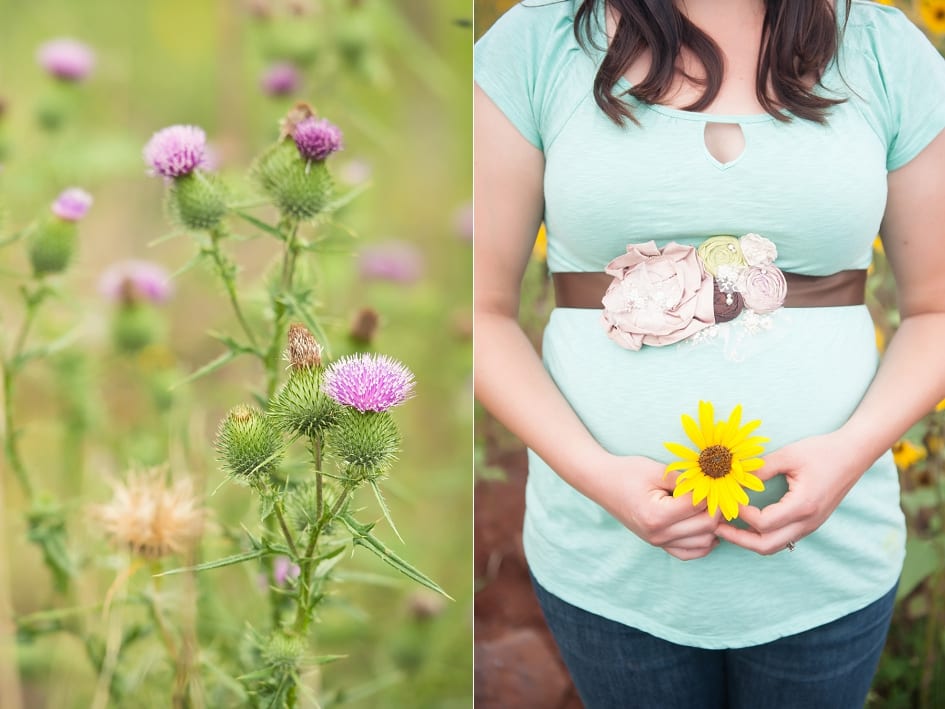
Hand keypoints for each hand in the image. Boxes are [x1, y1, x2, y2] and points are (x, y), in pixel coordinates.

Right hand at [593, 454, 721, 560]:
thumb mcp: (657, 471)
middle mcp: (658, 535)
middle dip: (716, 508)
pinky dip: (703, 541)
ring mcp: (658, 542)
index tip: (714, 480)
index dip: (712, 491)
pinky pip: (690, 553)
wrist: (601, 482)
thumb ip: (687, 480)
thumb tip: (715, 486)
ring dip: (711, 524)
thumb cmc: (626, 472)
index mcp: (657, 515)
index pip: (700, 507)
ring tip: (706, 505)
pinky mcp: (658, 544)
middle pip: (706, 526)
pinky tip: (702, 525)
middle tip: (714, 491)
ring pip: (704, 542)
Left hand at [715, 432, 868, 554]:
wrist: (854, 454)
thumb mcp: (788, 455)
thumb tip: (733, 477)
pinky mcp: (810, 523)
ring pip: (775, 546)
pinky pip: (783, 538)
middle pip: (767, 546)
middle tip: (717, 527)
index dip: (741, 515)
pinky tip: (747, 523)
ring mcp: (810, 526)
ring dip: (749, 540)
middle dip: (739, 540)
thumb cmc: (822, 451)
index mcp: (803, 506)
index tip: (728, 500)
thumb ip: (760, 468)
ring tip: (728, 527)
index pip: (764, 524)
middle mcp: (807, 522)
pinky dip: (763, 535)